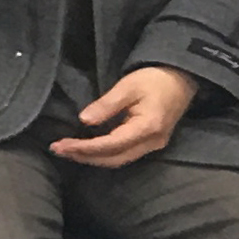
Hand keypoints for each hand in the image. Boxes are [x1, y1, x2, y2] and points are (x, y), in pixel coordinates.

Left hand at [54, 65, 196, 167]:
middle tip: (57, 149)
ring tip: (67, 151)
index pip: (111, 145)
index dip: (85, 147)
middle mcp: (152, 142)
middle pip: (114, 158)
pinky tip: (86, 149)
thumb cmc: (154, 79)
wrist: (181, 79)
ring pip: (119, 159)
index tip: (61, 145)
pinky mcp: (150, 143)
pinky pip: (124, 154)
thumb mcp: (128, 86)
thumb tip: (84, 120)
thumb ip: (107, 105)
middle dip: (85, 157)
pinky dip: (103, 154)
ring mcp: (153, 145)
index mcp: (147, 128)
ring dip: (92, 158)